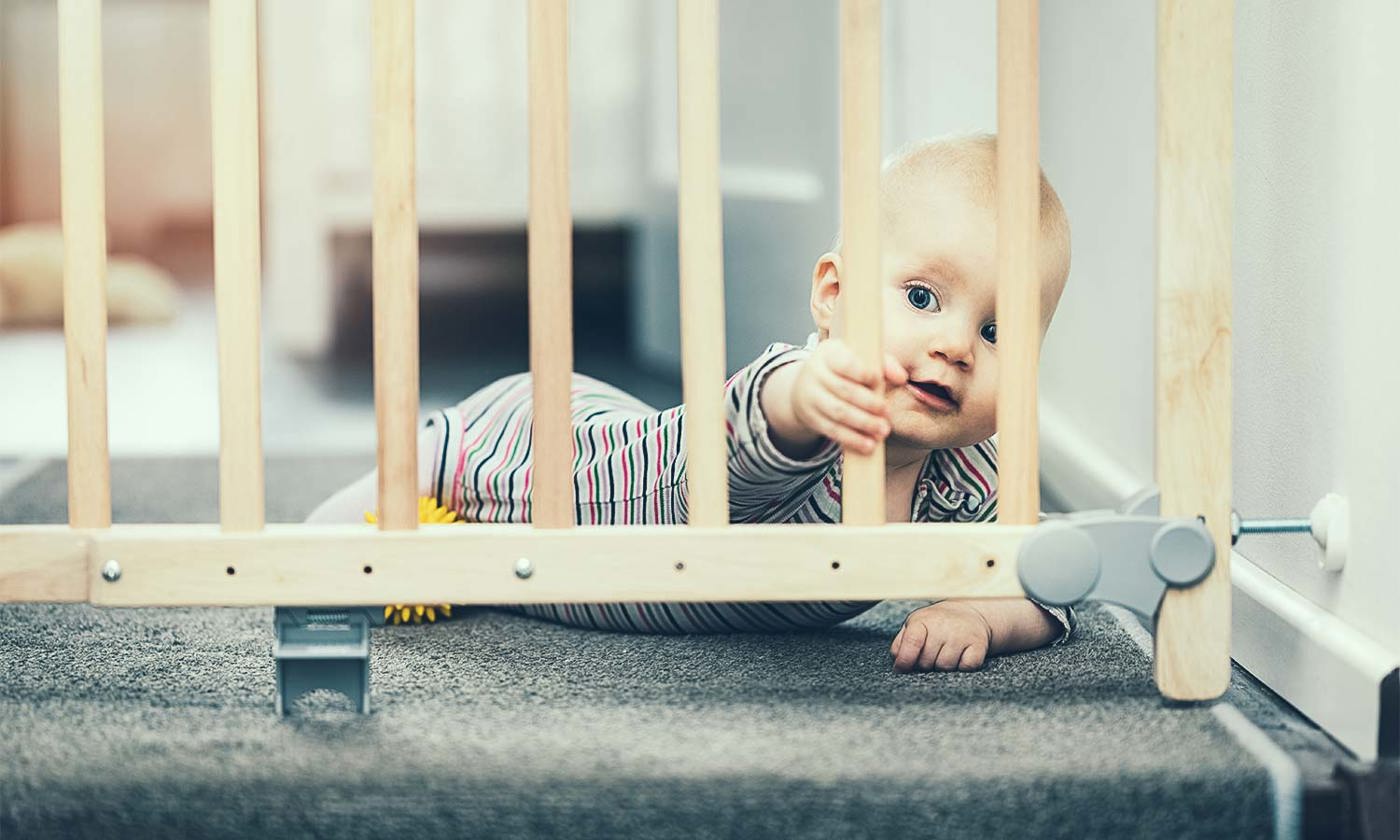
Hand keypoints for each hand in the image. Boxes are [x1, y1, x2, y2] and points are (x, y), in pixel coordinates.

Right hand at [790, 338, 907, 453]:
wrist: (806, 386)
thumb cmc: (841, 370)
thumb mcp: (857, 359)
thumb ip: (883, 364)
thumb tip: (901, 377)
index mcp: (829, 354)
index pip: (845, 363)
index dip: (862, 373)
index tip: (877, 381)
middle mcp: (816, 374)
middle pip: (843, 390)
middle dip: (868, 403)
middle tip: (886, 411)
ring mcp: (811, 397)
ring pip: (838, 413)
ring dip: (863, 424)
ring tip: (882, 430)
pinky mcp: (812, 418)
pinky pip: (832, 430)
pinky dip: (852, 439)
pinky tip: (868, 444)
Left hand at [889, 601, 991, 672]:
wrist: (969, 613)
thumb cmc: (935, 625)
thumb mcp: (914, 627)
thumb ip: (901, 645)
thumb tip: (898, 666)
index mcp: (923, 620)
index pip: (912, 642)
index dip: (905, 660)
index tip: (902, 669)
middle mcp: (943, 626)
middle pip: (927, 662)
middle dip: (925, 665)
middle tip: (930, 655)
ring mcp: (962, 635)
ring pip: (946, 667)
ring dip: (943, 667)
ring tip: (944, 654)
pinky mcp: (979, 644)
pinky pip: (966, 667)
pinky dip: (962, 667)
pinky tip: (959, 656)